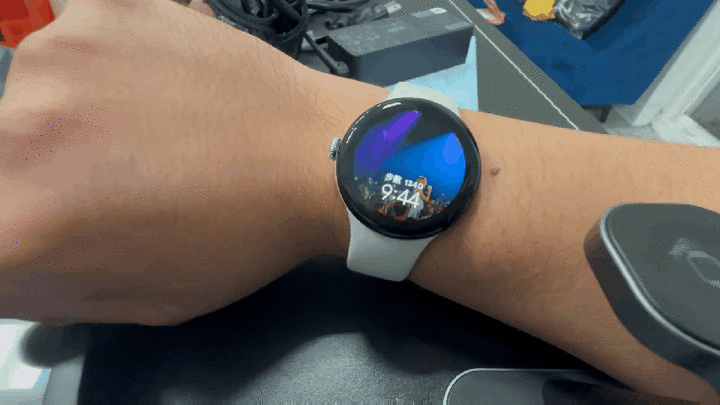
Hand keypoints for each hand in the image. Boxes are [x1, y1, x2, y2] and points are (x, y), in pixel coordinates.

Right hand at [0, 0, 330, 325]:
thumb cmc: (246, 230)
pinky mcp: (104, 13)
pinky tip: (152, 87)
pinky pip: (75, 33)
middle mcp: (23, 131)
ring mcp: (61, 59)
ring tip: (149, 134)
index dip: (19, 225)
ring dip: (72, 118)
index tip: (51, 215)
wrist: (314, 157)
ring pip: (32, 98)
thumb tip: (5, 259)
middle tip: (108, 182)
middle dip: (39, 176)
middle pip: (1, 157)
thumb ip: (39, 283)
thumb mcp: (134, 297)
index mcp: (22, 221)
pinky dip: (104, 62)